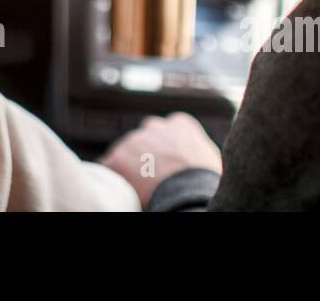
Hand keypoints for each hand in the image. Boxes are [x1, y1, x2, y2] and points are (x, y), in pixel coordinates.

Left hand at [100, 112, 222, 206]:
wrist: (186, 195)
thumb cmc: (204, 182)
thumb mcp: (209, 158)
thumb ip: (196, 148)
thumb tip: (194, 156)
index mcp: (180, 124)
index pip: (168, 129)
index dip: (166, 147)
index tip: (167, 161)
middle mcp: (154, 127)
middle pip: (145, 138)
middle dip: (146, 153)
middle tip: (151, 176)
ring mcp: (133, 141)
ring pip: (126, 151)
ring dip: (129, 165)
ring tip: (138, 186)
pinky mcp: (116, 158)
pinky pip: (109, 166)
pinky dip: (113, 177)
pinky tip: (121, 189)